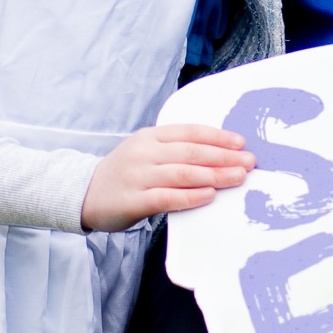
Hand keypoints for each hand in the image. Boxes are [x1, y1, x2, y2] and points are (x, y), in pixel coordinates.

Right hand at [81, 123, 254, 232]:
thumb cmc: (124, 173)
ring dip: (215, 175)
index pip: (190, 132)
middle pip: (192, 152)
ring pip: (183, 173)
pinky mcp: (133, 200)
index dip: (218, 137)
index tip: (241, 143)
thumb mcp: (145, 151)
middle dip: (224, 157)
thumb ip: (174, 150)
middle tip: (249, 162)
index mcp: (150, 136)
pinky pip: (167, 197)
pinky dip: (191, 196)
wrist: (83, 193)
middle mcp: (145, 152)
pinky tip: (209, 195)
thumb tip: (218, 155)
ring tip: (238, 178)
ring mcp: (138, 176)